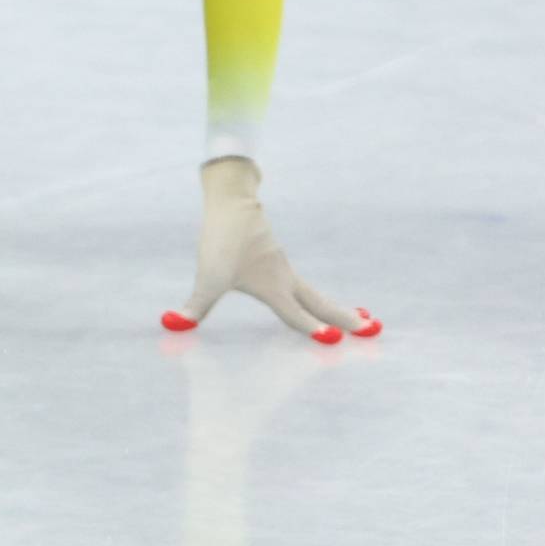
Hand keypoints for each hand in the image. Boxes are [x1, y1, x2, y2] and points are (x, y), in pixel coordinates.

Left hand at [163, 156, 376, 344]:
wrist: (233, 203)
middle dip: (346, 318)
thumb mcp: (206, 277)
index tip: (335, 342)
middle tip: (373, 331)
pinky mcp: (276, 259)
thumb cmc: (222, 241)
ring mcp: (283, 268)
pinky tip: (316, 302)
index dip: (313, 329)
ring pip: (315, 293)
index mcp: (274, 287)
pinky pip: (302, 286)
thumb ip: (195, 306)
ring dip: (336, 308)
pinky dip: (318, 298)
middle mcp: (285, 279)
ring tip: (358, 319)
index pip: (297, 314)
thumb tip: (171, 324)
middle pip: (321, 303)